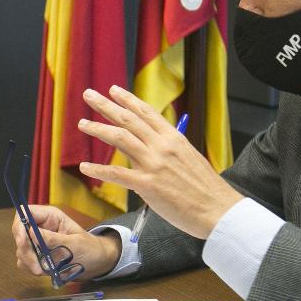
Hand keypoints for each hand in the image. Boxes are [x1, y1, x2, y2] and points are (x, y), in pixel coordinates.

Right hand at [11, 205, 120, 278]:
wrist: (97, 264)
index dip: (20, 226)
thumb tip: (31, 232)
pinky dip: (33, 268)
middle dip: (26, 251)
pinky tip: (46, 271)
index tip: (22, 242)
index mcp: (50, 217)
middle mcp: (41, 227)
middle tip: (37, 266)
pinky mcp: (37, 255)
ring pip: (21, 250)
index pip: (26, 213)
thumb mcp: (75, 244)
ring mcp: (38, 241)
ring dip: (31, 262)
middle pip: (20, 233)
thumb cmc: (90, 249)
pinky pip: (25, 261)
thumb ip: (53, 239)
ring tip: (47, 270)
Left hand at [76, 85, 242, 239]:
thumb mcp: (189, 159)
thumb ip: (169, 150)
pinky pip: (117, 174)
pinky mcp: (148, 186)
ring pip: (120, 139)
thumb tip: (151, 147)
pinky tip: (85, 167)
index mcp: (174, 138)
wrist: (218, 210)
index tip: (113, 90)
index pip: (146, 112)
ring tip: (82, 123)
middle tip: (89, 94)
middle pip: (128, 119)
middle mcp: (162, 146)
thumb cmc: (206, 189)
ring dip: (98, 129)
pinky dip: (99, 170)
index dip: (127, 99)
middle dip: (106, 105)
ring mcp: (154, 165)